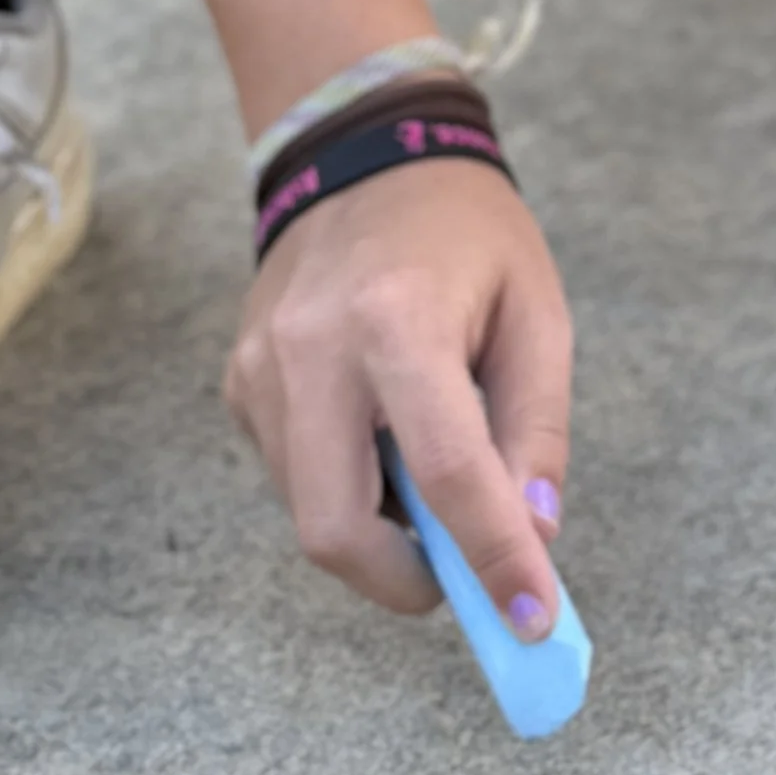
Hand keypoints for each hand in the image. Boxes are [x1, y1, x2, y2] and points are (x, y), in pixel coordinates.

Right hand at [225, 157, 573, 631]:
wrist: (364, 153)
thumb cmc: (468, 233)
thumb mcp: (535, 312)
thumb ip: (536, 427)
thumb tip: (533, 533)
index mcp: (397, 319)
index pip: (446, 474)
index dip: (492, 559)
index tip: (534, 621)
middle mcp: (311, 350)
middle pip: (337, 529)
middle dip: (407, 581)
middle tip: (466, 577)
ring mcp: (260, 369)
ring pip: (311, 513)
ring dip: (379, 532)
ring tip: (431, 474)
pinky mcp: (240, 383)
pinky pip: (294, 474)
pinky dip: (347, 487)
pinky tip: (382, 432)